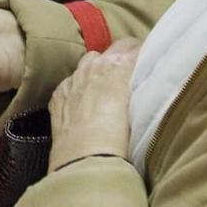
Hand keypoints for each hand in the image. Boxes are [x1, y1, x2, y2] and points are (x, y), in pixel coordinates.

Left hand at [47, 39, 141, 170]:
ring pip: (89, 60)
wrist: (86, 161)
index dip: (143, 53)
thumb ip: (140, 89)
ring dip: (98, 68)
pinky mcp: (58, 94)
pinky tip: (83, 103)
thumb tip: (144, 84)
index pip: (134, 46)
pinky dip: (78, 86)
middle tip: (131, 73)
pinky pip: (71, 81)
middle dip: (122, 56)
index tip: (148, 62)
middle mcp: (94, 66)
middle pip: (113, 48)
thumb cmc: (121, 140)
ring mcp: (73, 79)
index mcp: (119, 66)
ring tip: (106, 86)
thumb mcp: (140, 110)